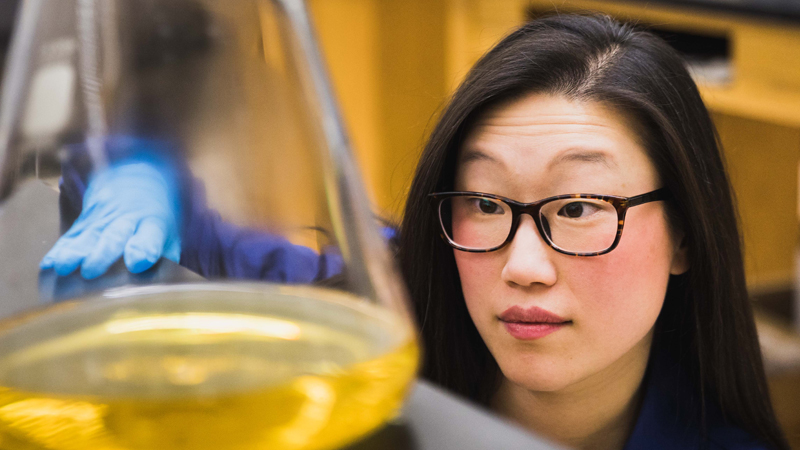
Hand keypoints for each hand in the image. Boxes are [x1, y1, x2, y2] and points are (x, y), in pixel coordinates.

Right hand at [40, 159, 180, 278]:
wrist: (136, 180)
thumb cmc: (155, 219)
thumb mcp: (171, 233)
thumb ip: (167, 257)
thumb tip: (164, 282)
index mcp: (152, 224)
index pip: (149, 237)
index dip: (143, 249)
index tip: (136, 263)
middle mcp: (126, 221)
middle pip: (113, 237)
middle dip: (102, 254)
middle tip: (91, 270)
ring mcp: (102, 220)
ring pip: (87, 237)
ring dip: (75, 253)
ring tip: (64, 268)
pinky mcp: (84, 223)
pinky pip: (71, 237)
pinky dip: (59, 251)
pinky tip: (50, 264)